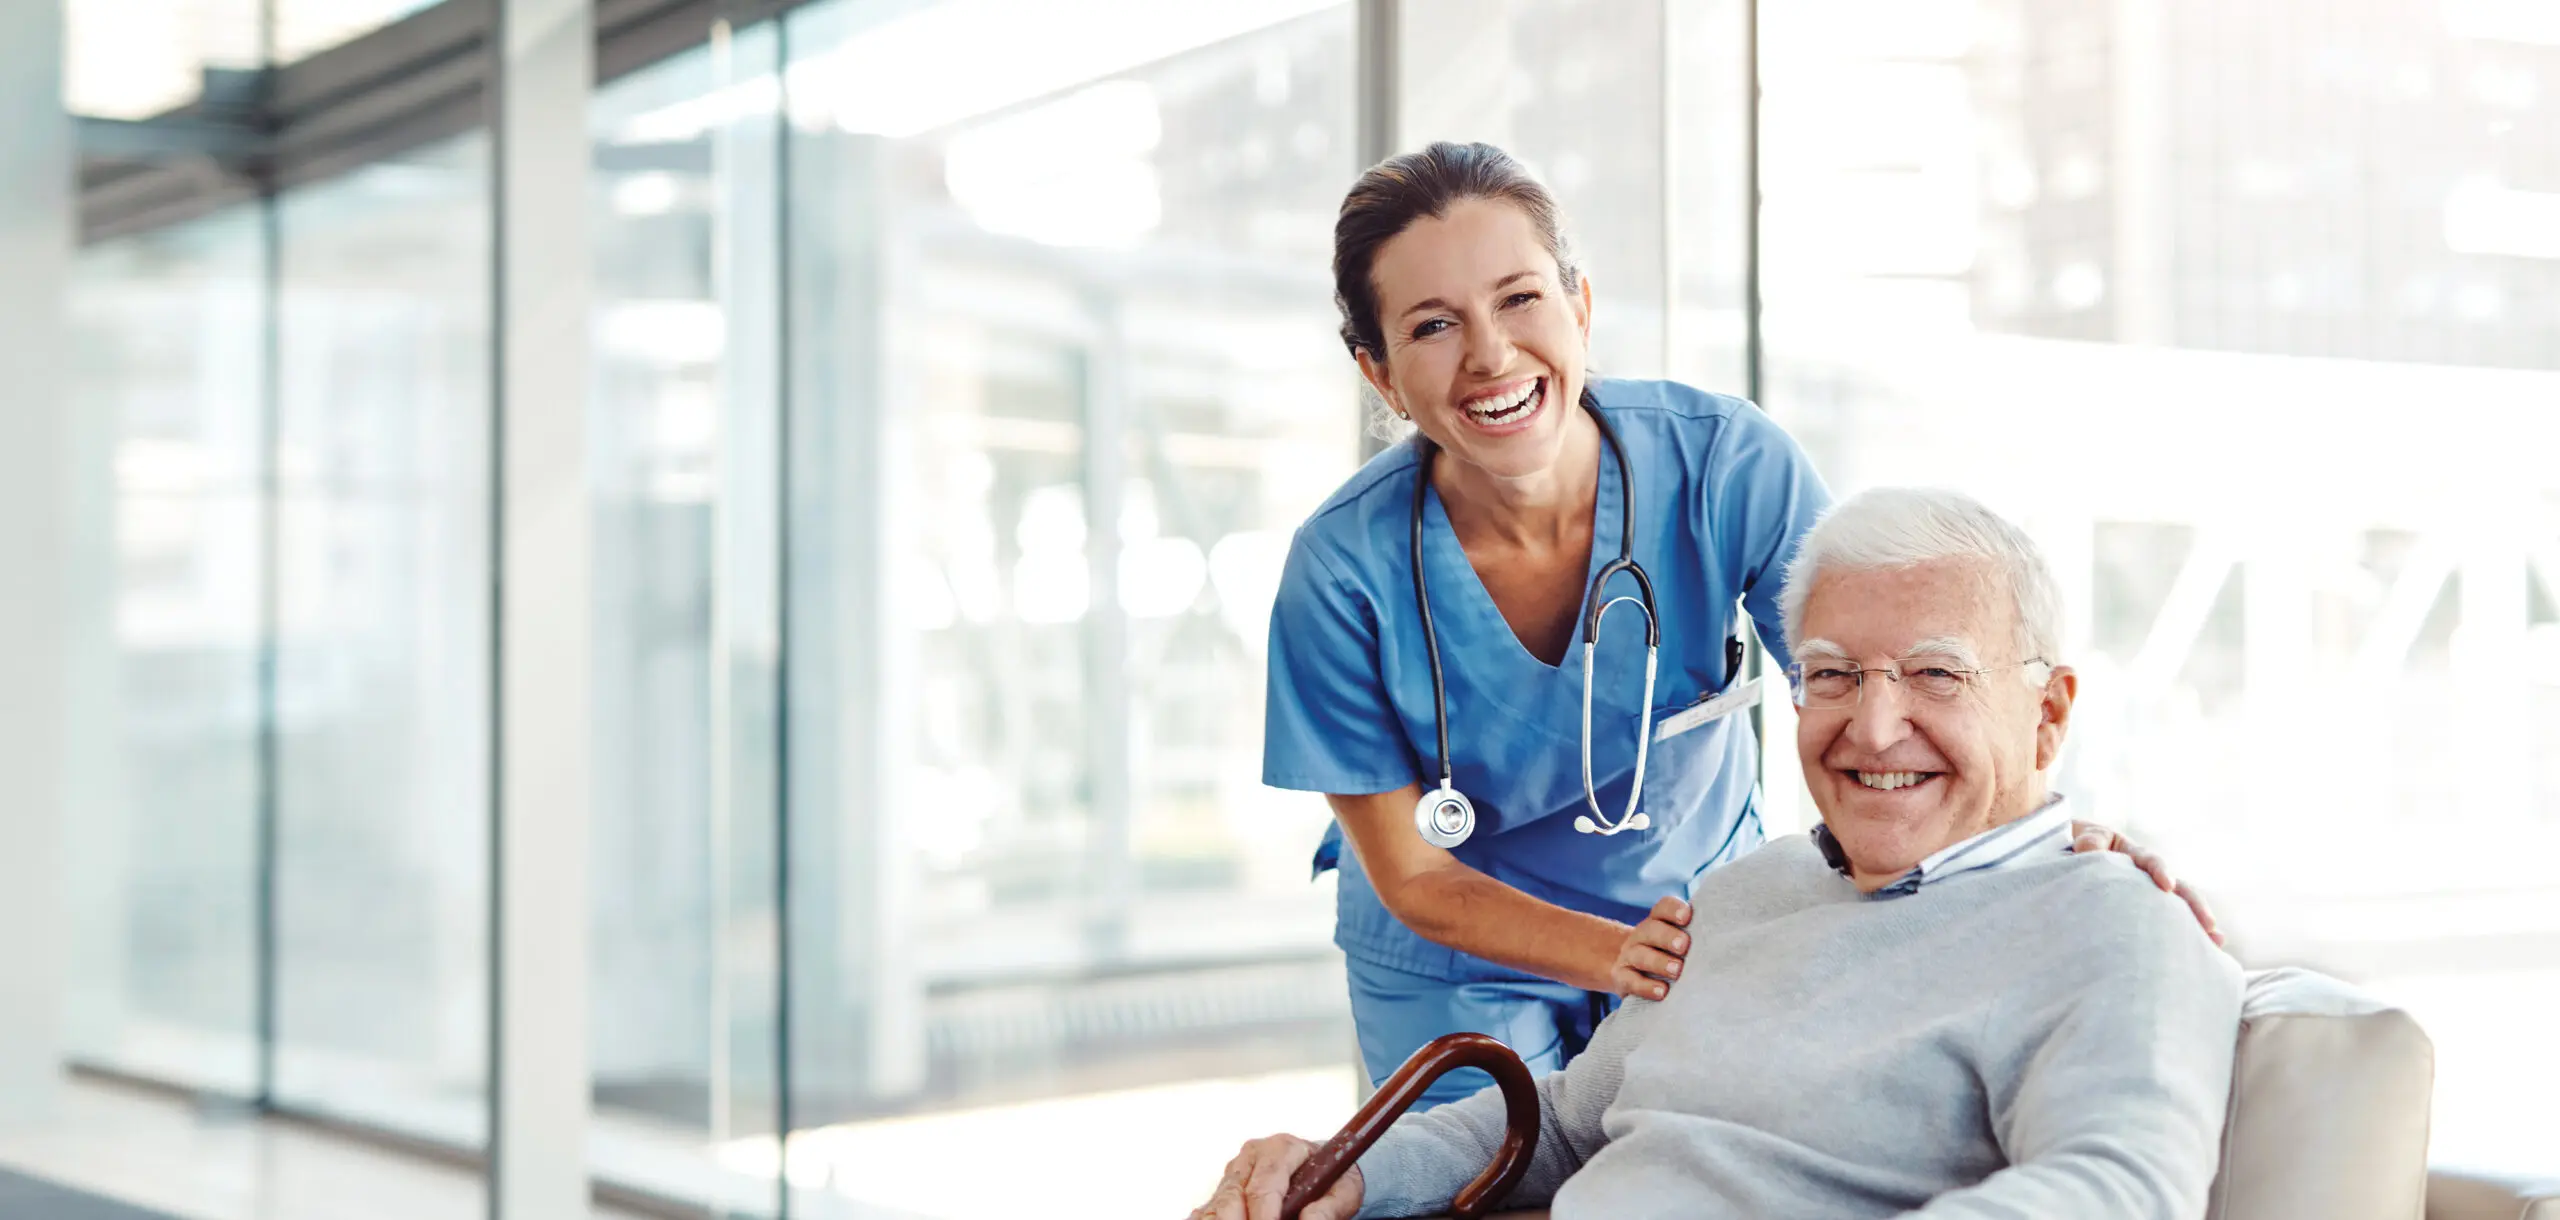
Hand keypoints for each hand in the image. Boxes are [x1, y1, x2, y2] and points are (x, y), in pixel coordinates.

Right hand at [1194, 1133, 1362, 1219]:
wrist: (1323, 1170)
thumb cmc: (1332, 1179)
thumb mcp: (1344, 1191)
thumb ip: (1329, 1208)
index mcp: (1281, 1149)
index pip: (1265, 1186)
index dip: (1264, 1215)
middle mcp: (1252, 1156)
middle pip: (1233, 1196)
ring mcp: (1235, 1172)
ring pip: (1218, 1203)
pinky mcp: (1224, 1189)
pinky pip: (1209, 1208)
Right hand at [1610, 895, 1692, 999]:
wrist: (1628, 971)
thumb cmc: (1667, 956)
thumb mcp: (1677, 943)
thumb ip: (1696, 937)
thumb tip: (1725, 938)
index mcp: (1657, 922)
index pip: (1663, 908)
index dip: (1673, 910)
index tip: (1687, 917)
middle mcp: (1641, 936)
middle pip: (1651, 929)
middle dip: (1667, 936)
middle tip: (1684, 946)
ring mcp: (1629, 956)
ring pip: (1640, 955)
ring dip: (1659, 962)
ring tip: (1677, 971)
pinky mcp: (1622, 978)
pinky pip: (1630, 980)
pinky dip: (1646, 986)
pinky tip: (1662, 992)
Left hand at [2070, 821, 2223, 945]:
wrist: (2077, 854)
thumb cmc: (2083, 846)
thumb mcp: (2086, 838)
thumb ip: (2090, 842)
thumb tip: (2088, 850)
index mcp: (2135, 855)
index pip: (2151, 862)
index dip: (2160, 871)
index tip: (2167, 886)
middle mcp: (2151, 877)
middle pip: (2179, 888)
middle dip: (2194, 905)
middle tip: (2209, 924)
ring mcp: (2153, 896)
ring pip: (2180, 909)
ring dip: (2198, 924)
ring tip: (2216, 942)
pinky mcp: (2148, 913)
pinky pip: (2169, 925)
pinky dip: (2185, 936)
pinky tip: (2202, 954)